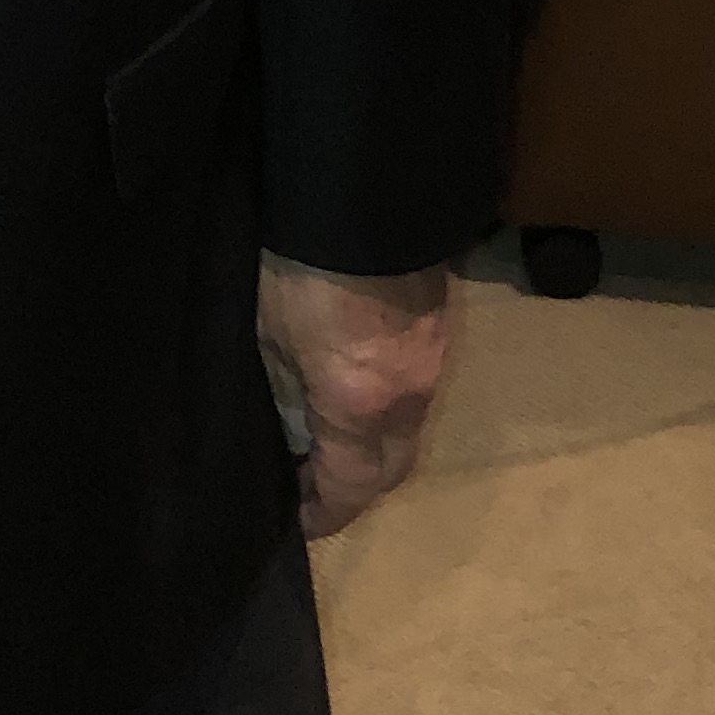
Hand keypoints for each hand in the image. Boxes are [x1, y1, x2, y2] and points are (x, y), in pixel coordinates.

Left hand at [255, 255, 451, 540]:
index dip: (326, 512)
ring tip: (334, 435)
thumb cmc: (303, 269)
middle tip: (318, 483)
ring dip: (377, 442)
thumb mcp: (272, 335)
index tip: (301, 520)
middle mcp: (409, 397)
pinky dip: (391, 405)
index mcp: (360, 406)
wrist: (365, 194)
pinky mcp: (442, 326)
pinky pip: (418, 389)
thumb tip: (295, 429)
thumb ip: (286, 391)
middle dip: (358, 486)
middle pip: (392, 468)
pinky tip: (361, 387)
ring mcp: (434, 361)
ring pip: (409, 427)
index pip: (352, 488)